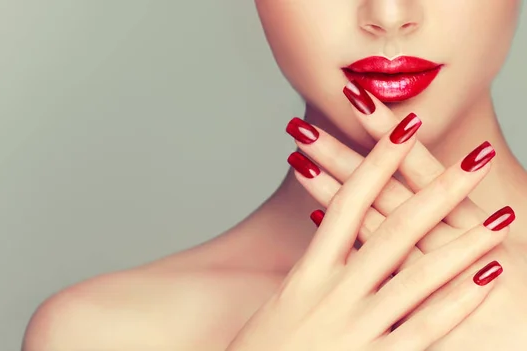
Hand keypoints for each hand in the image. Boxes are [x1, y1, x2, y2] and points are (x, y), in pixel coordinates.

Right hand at [226, 100, 505, 350]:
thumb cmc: (263, 350)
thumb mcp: (286, 301)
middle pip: (395, 228)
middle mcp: (334, 293)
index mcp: (309, 274)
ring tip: (501, 217)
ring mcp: (356, 326)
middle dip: (439, 189)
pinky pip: (426, 327)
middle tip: (475, 158)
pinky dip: (459, 301)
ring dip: (465, 242)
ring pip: (420, 274)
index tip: (405, 127)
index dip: (379, 161)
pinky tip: (487, 278)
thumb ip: (317, 269)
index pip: (349, 203)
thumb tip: (332, 231)